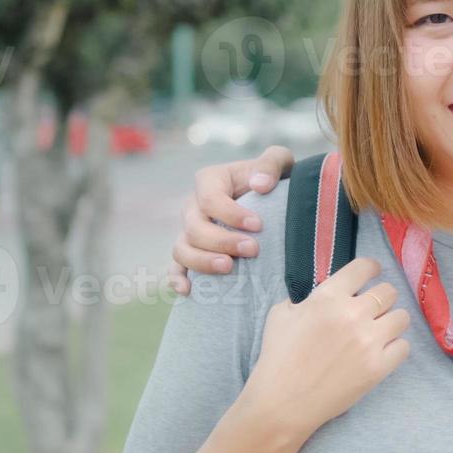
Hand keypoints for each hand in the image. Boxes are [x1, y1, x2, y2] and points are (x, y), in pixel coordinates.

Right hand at [168, 145, 295, 295]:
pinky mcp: (191, 251)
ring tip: (229, 268)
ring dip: (202, 261)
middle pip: (194, 227)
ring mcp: (189, 230)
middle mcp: (194, 205)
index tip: (258, 225)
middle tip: (252, 250)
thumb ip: (270, 164)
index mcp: (210, 180)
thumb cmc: (272, 179)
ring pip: (181, 249)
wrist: (271, 199)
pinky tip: (189, 290)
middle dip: (222, 241)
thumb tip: (260, 185)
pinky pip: (175, 267)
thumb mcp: (278, 162)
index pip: (210, 198)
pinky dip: (177, 279)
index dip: (231, 214)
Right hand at [242, 258, 410, 436]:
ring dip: (391, 322)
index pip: (364, 267)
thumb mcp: (282, 314)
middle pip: (389, 292)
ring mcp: (369, 341)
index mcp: (328, 297)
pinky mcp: (379, 367)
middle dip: (382, 298)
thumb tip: (328, 293)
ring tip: (379, 331)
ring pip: (402, 317)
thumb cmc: (278, 358)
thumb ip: (308, 298)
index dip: (370, 270)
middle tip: (373, 309)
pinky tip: (380, 352)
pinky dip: (394, 348)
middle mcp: (353, 314)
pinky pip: (404, 346)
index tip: (371, 275)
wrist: (282, 403)